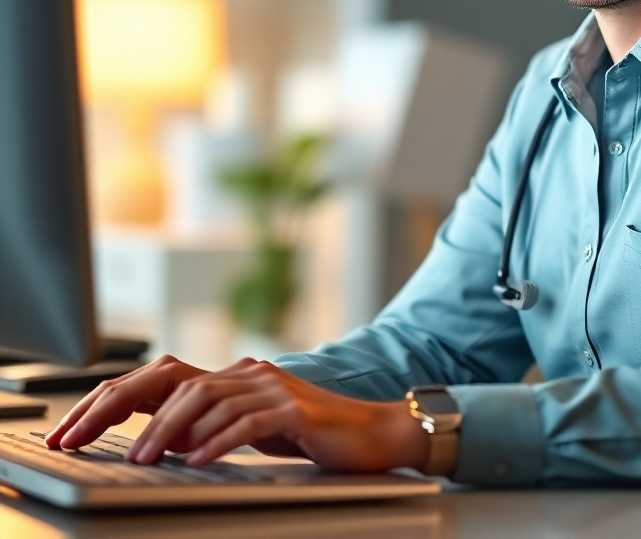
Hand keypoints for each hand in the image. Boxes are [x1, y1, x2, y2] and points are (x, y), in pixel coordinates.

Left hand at [46, 355, 429, 472]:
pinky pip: (249, 422)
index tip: (77, 429)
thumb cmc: (310, 435)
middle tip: (93, 443)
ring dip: (170, 432)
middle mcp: (250, 373)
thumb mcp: (251, 427)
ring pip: (207, 401)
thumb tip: (164, 439)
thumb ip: (213, 424)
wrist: (371, 434)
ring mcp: (273, 388)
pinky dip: (219, 441)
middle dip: (127, 410)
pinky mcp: (295, 410)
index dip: (117, 397)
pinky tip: (200, 460)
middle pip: (177, 382)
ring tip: (146, 460)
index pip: (165, 377)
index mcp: (235, 376)